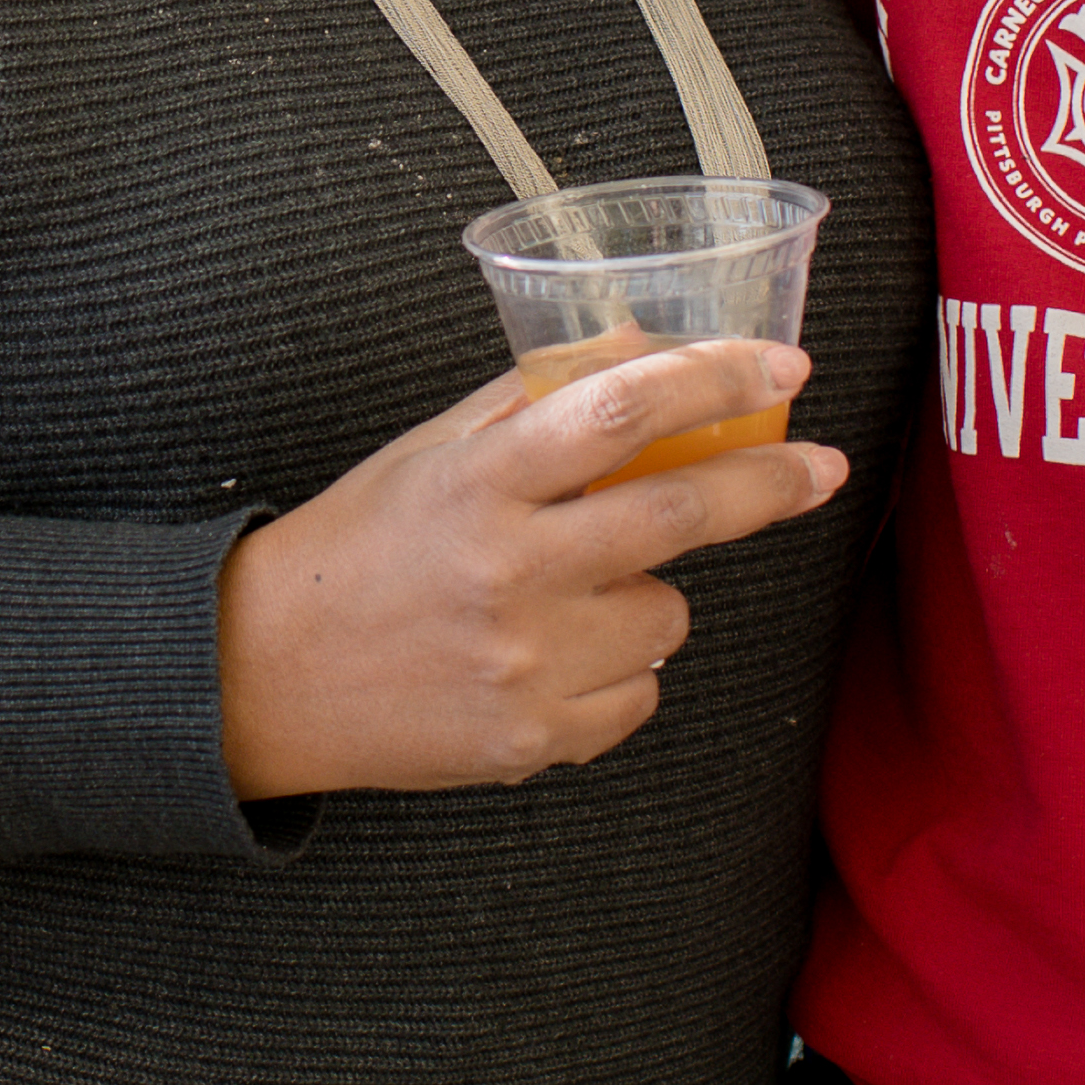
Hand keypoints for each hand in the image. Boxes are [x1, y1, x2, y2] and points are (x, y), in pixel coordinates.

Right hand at [213, 341, 846, 799]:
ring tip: (562, 597)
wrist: (262, 677)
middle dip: (770, 484)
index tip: (785, 365)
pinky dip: (617, 671)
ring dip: (645, 594)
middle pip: (680, 514)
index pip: (620, 411)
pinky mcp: (533, 738)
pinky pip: (640, 694)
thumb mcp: (431, 452)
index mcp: (477, 481)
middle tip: (821, 468)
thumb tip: (647, 346)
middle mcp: (506, 570)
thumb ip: (536, 398)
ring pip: (668, 615)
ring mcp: (524, 662)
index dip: (715, 379)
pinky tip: (544, 659)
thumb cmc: (357, 546)